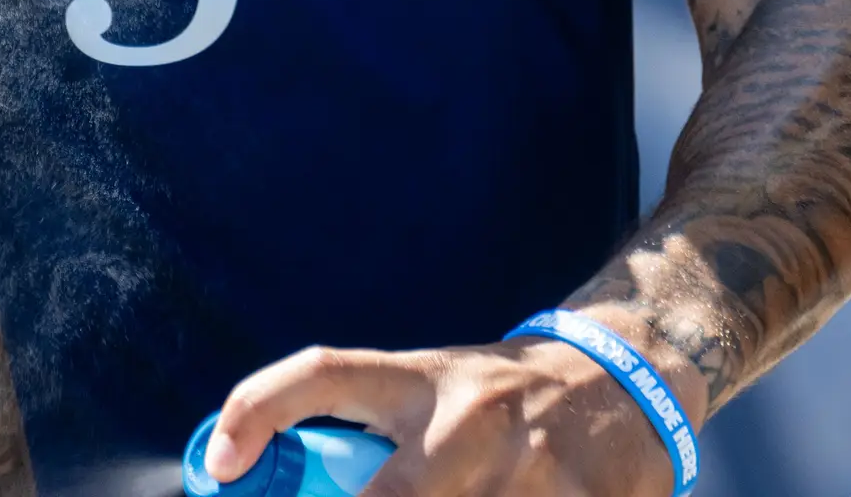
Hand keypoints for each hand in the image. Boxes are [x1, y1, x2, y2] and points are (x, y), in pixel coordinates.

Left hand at [207, 335, 685, 496]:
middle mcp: (472, 423)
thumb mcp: (434, 394)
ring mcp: (534, 472)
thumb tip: (249, 474)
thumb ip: (364, 435)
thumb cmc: (504, 401)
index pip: (327, 375)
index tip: (222, 463)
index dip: (259, 410)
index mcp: (425, 384)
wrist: (628, 377)